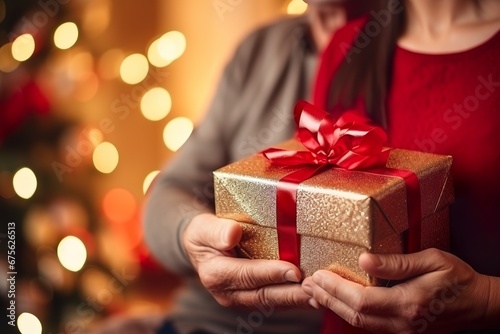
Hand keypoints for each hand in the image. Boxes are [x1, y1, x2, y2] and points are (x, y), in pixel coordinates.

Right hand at [183, 213, 310, 308]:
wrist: (201, 247)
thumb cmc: (204, 234)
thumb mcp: (203, 227)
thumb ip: (216, 231)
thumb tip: (232, 234)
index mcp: (215, 274)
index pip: (247, 275)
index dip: (271, 273)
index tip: (294, 271)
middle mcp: (228, 293)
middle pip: (264, 294)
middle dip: (292, 293)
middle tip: (316, 288)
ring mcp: (241, 298)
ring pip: (273, 300)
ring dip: (298, 299)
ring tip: (320, 293)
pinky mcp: (252, 298)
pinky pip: (275, 299)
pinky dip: (295, 297)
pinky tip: (313, 293)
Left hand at [302, 248, 494, 332]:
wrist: (479, 305)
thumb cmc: (458, 279)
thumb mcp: (432, 260)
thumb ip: (396, 263)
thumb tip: (364, 260)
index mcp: (409, 302)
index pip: (362, 300)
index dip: (336, 288)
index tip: (318, 274)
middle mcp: (403, 322)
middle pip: (354, 315)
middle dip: (327, 299)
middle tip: (307, 284)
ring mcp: (402, 331)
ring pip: (359, 324)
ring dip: (333, 308)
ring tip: (314, 293)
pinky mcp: (402, 332)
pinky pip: (369, 326)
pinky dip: (348, 314)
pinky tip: (336, 304)